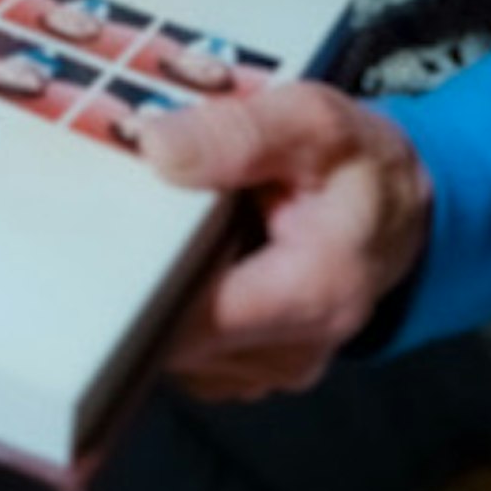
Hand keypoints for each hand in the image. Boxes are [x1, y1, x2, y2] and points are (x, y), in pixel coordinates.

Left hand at [138, 76, 432, 400]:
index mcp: (315, 293)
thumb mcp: (313, 120)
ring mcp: (267, 370)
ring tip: (154, 229)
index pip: (196, 317)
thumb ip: (239, 132)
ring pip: (168, 347)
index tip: (92, 235)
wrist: (398, 209)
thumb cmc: (356, 163)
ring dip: (148, 291)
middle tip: (108, 216)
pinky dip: (166, 305)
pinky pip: (181, 349)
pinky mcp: (245, 370)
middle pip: (171, 337)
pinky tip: (175, 258)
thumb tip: (156, 149)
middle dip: (132, 280)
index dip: (133, 279)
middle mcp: (292, 352)